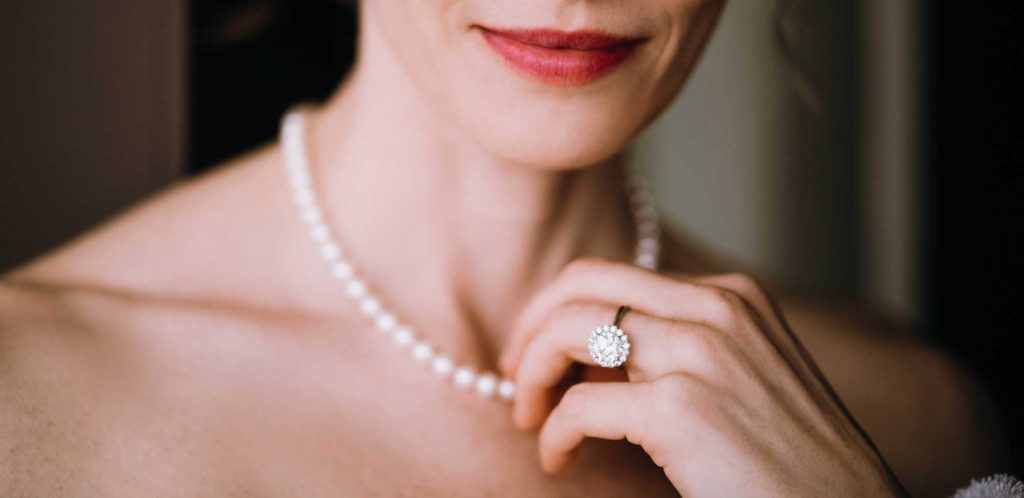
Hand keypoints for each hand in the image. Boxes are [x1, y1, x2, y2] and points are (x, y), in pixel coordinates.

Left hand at [499, 257, 907, 496]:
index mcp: (731, 297)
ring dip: (532, 374)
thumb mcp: (738, 380)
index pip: (613, 277)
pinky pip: (578, 407)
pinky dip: (554, 435)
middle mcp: (717, 310)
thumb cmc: (789, 464)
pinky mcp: (681, 410)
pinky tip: (560, 461)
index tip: (536, 355)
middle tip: (514, 376)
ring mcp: (701, 354)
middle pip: (582, 284)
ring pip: (568, 330)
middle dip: (531, 326)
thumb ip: (673, 352)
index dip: (558, 312)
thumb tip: (587, 358)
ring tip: (530, 419)